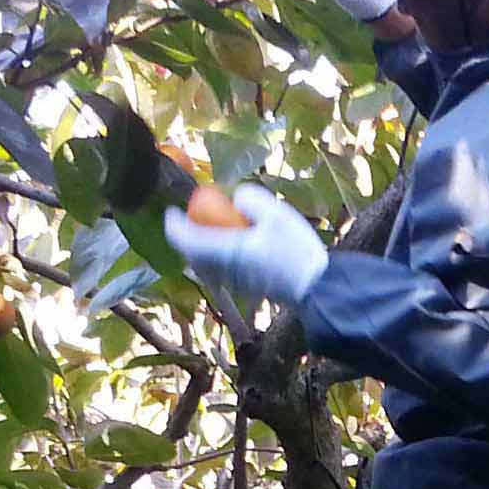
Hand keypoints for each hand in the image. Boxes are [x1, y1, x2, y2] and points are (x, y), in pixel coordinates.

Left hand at [167, 182, 326, 307]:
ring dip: (202, 247)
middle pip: (191, 255)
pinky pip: (218, 271)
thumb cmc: (295, 250)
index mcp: (225, 251)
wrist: (315, 286)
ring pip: (204, 265)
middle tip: (194, 217)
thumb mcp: (275, 212)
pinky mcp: (243, 288)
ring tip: (214, 230)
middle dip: (188, 236)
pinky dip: (216, 256)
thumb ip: (250, 200)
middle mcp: (222, 270)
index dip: (174, 225)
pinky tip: (234, 246)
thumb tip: (237, 199)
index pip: (185, 240)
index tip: (173, 211)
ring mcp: (232, 282)